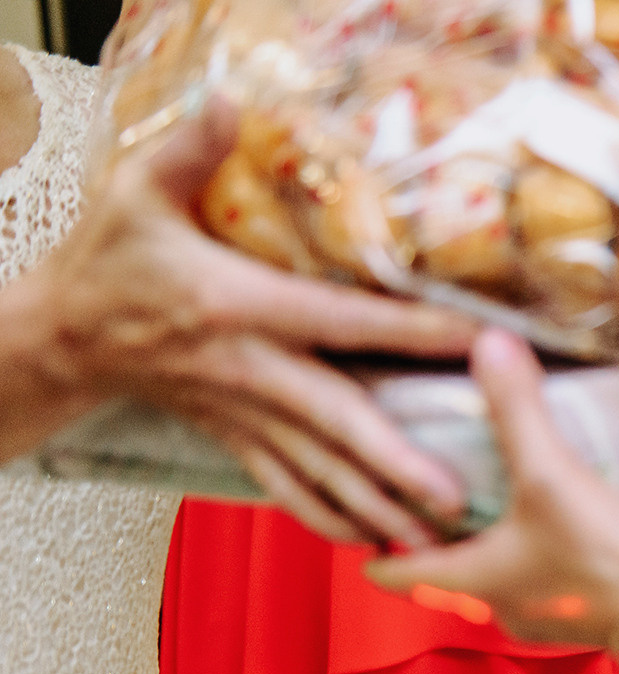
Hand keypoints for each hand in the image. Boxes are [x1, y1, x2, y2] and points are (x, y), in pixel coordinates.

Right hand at [18, 97, 476, 545]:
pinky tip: (375, 543)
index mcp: (237, 308)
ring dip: (377, 507)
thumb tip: (233, 103)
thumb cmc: (111, 260)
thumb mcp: (137, 193)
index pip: (341, 320)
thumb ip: (189, 151)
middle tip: (457, 496)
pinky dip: (330, 517)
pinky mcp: (237, 441)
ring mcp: (245, 416)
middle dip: (397, 463)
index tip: (473, 340)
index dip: (409, 329)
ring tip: (436, 545)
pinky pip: (289, 489)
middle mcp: (249, 372)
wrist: (65, 332)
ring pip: (320, 471)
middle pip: (337, 422)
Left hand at [367, 328, 618, 648]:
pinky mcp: (587, 612)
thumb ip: (516, 409)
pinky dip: (535, 552)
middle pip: (445, 572)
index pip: (393, 571)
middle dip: (436, 534)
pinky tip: (557, 518)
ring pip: (495, 576)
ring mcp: (545, 615)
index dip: (369, 543)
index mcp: (470, 581)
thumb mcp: (550, 473)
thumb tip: (486, 340)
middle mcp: (499, 607)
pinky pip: (542, 578)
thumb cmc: (603, 555)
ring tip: (493, 493)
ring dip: (489, 543)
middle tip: (427, 486)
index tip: (358, 512)